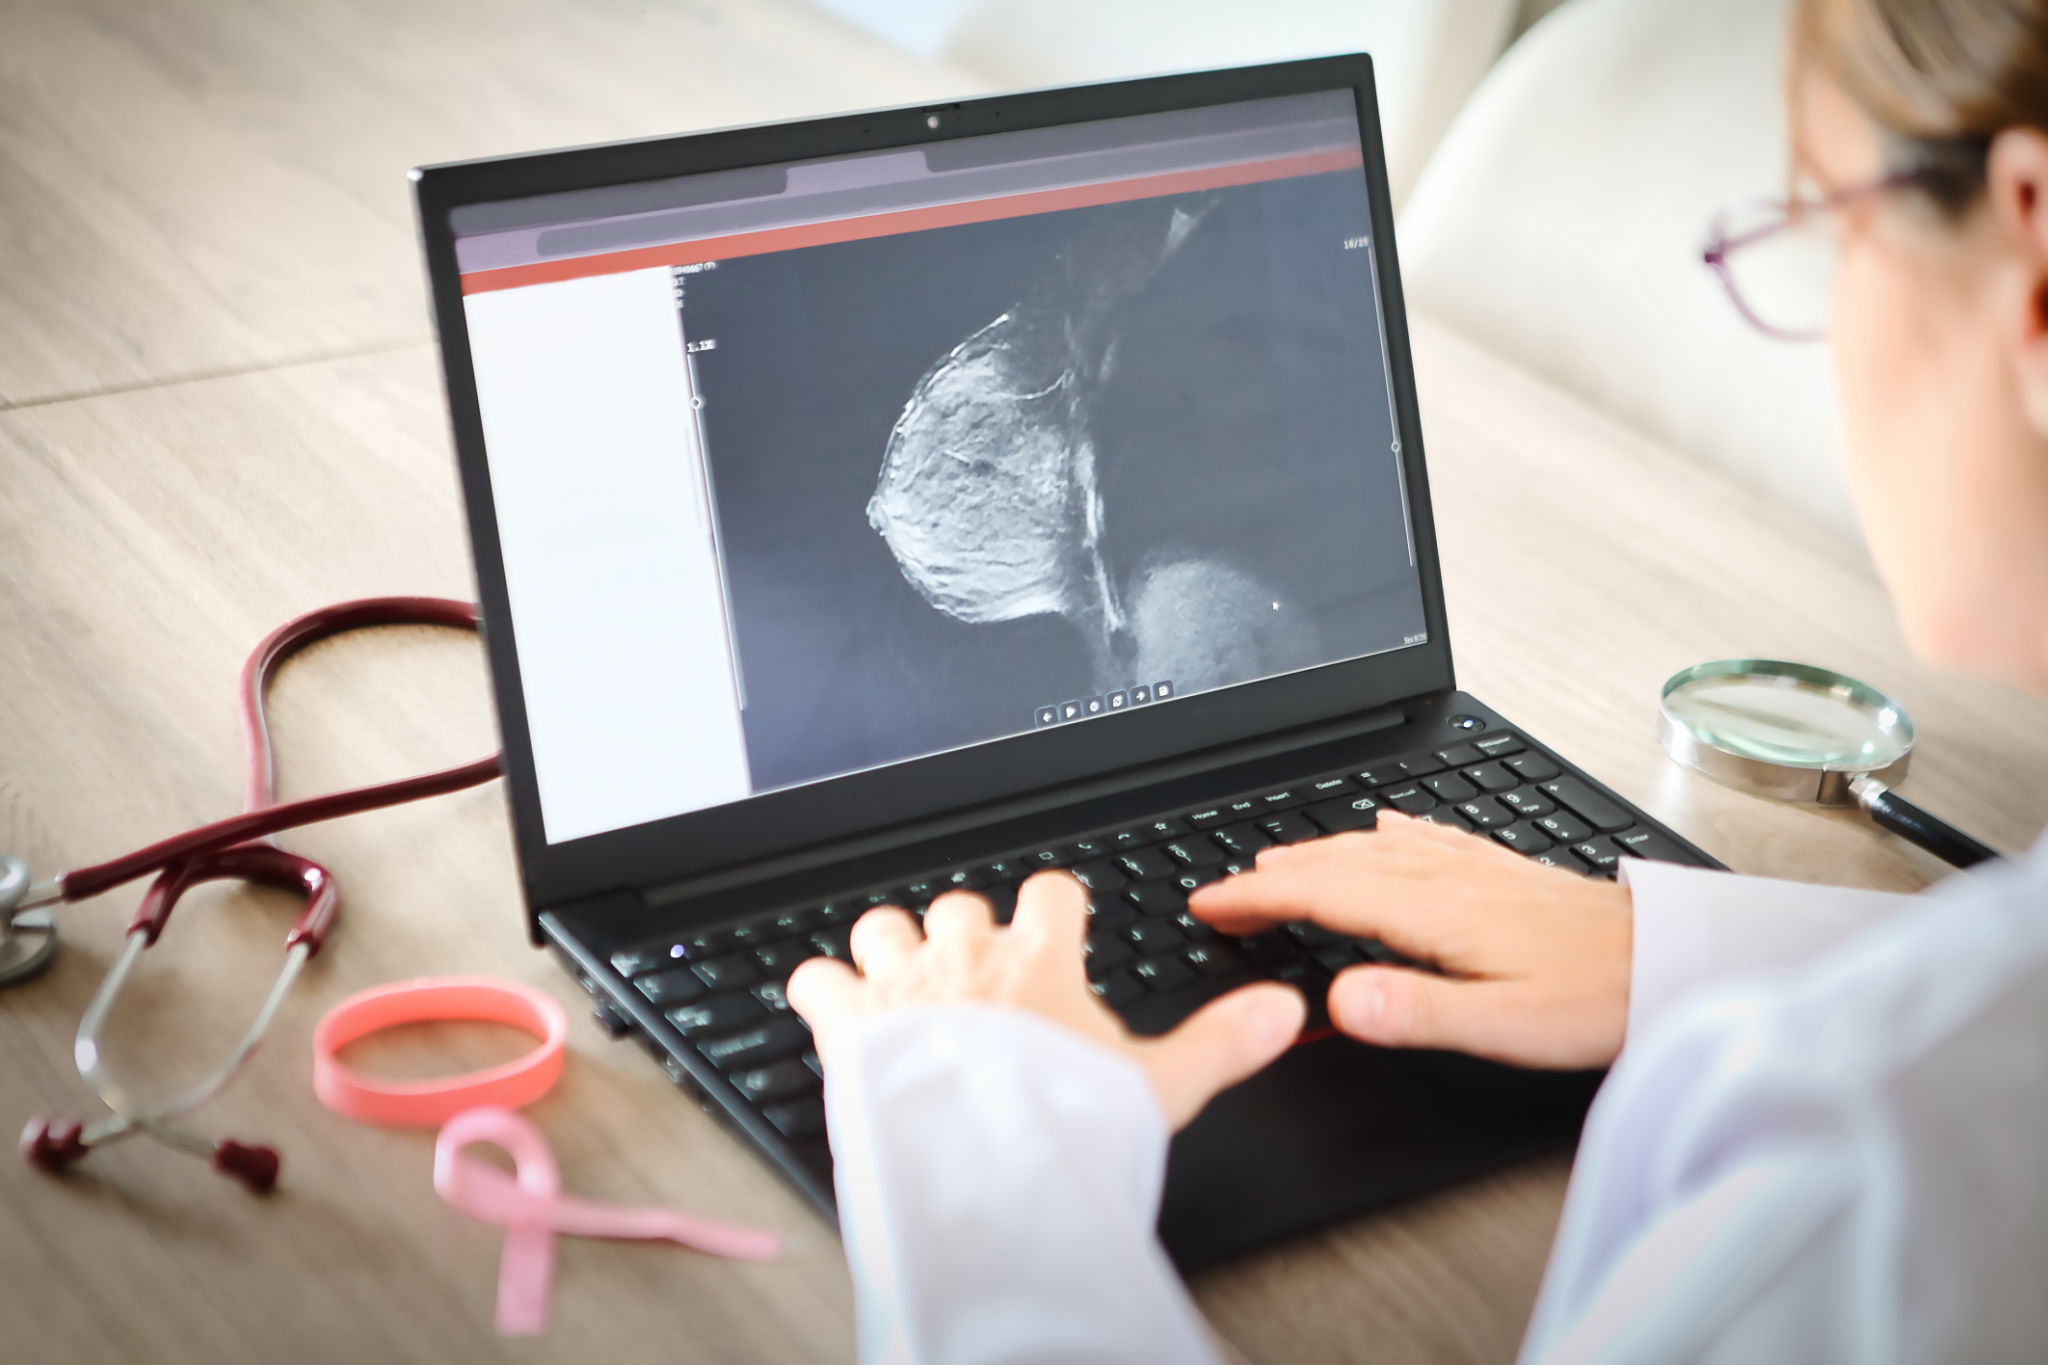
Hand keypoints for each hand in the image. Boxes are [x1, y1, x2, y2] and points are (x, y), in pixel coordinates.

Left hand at [787, 871, 1307, 1128]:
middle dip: (967, 933)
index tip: (1056, 930)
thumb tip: (1282, 1012)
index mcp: (1040, 959)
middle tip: (979, 977)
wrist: (982, 1164)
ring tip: (905, 980)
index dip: (1052, 910)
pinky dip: (820, 990)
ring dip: (891, 947)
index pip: (1050, 892)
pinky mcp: (847, 1021)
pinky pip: (815, 978)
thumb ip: (1220, 1042)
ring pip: (885, 925)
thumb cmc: (1065, 1125)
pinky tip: (833, 1007)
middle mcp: (968, 954)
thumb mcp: (1161, 1087)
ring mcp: (903, 982)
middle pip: (961, 905)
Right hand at [1188, 813, 1632, 1068]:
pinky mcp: (1502, 870)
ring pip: (1375, 845)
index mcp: (1435, 912)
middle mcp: (1448, 878)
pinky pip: (1425, 836)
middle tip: (1223, 894)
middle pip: (1338, 862)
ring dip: (1316, 852)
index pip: (1323, 894)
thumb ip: (1414, 1013)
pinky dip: (1385, 832)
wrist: (1673, 960)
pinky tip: (1381, 825)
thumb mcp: (1503, 1026)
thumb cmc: (1597, 1000)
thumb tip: (1335, 1001)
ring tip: (1276, 862)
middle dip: (1272, 874)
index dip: (1259, 898)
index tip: (1211, 904)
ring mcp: (1476, 867)